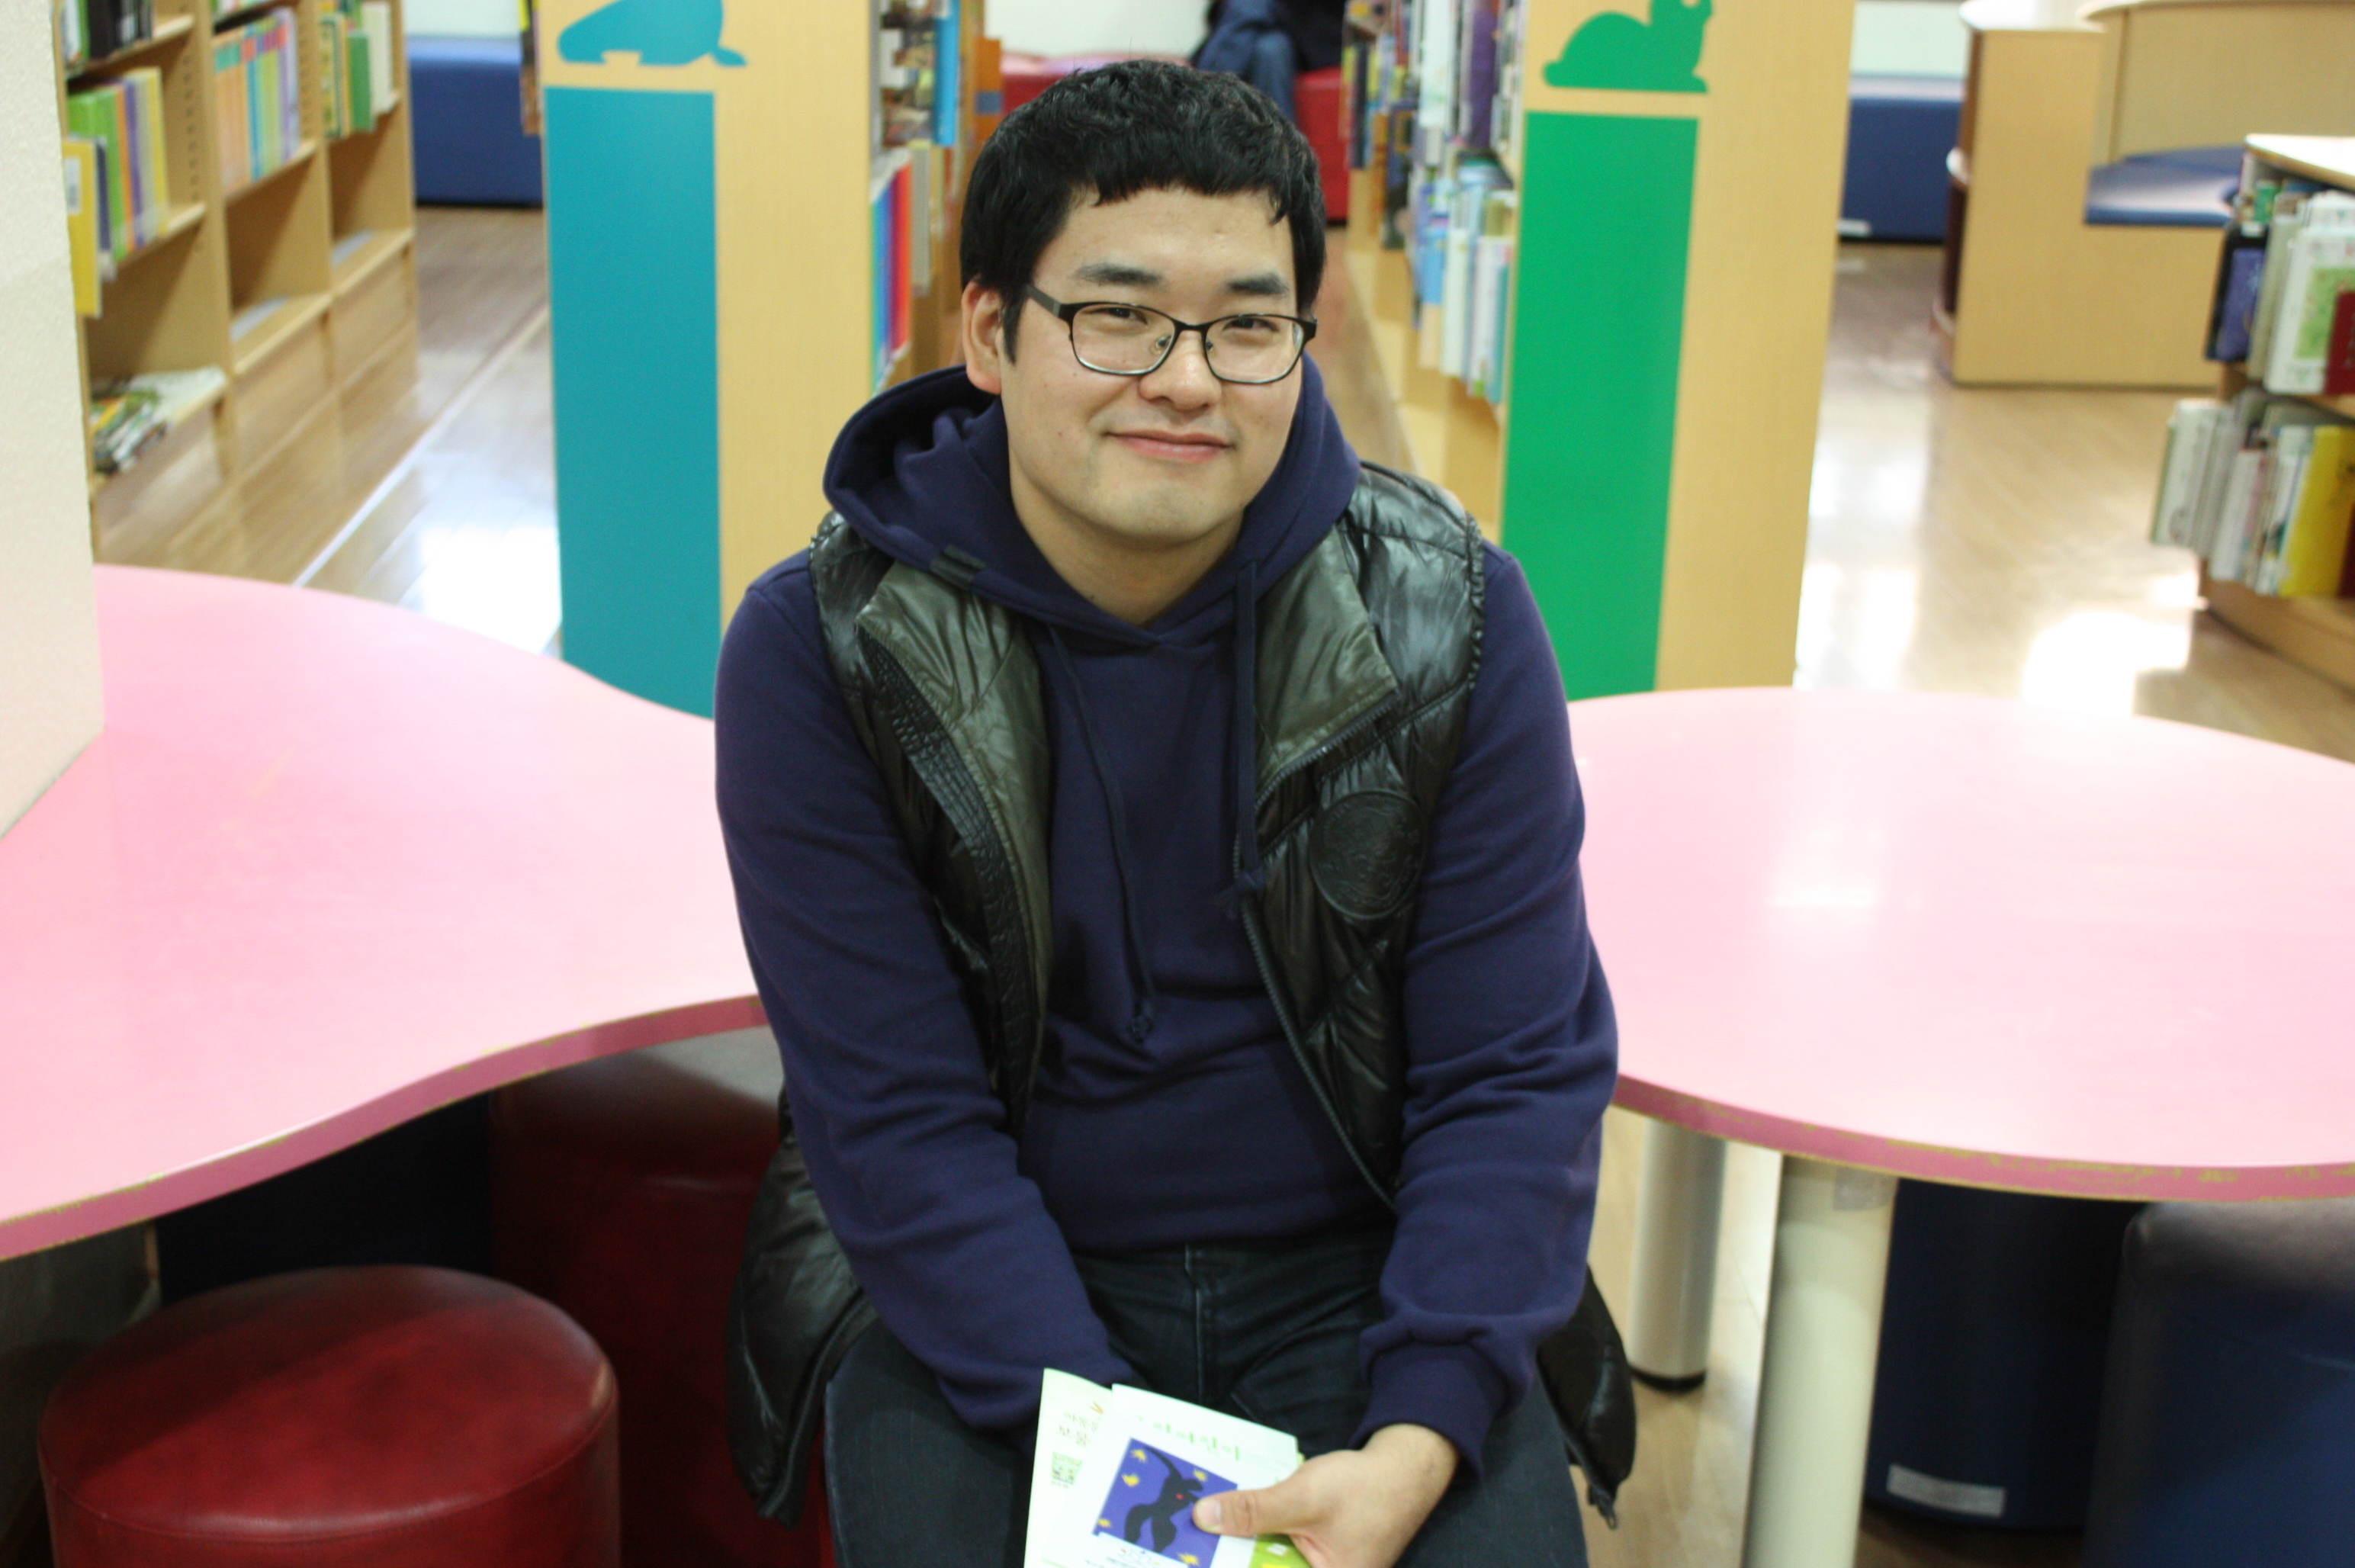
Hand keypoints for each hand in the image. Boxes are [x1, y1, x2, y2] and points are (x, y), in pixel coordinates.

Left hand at [1192, 1424, 1457, 1567]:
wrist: (1405, 1470)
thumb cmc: (1365, 1488)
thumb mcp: (1303, 1497)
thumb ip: (1253, 1512)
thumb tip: (1203, 1518)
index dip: (1228, 1563)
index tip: (1193, 1560)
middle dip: (1232, 1554)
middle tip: (1191, 1543)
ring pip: (1268, 1562)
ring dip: (1242, 1547)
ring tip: (1204, 1533)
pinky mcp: (1317, 1558)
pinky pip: (1278, 1554)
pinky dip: (1258, 1538)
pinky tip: (1231, 1522)